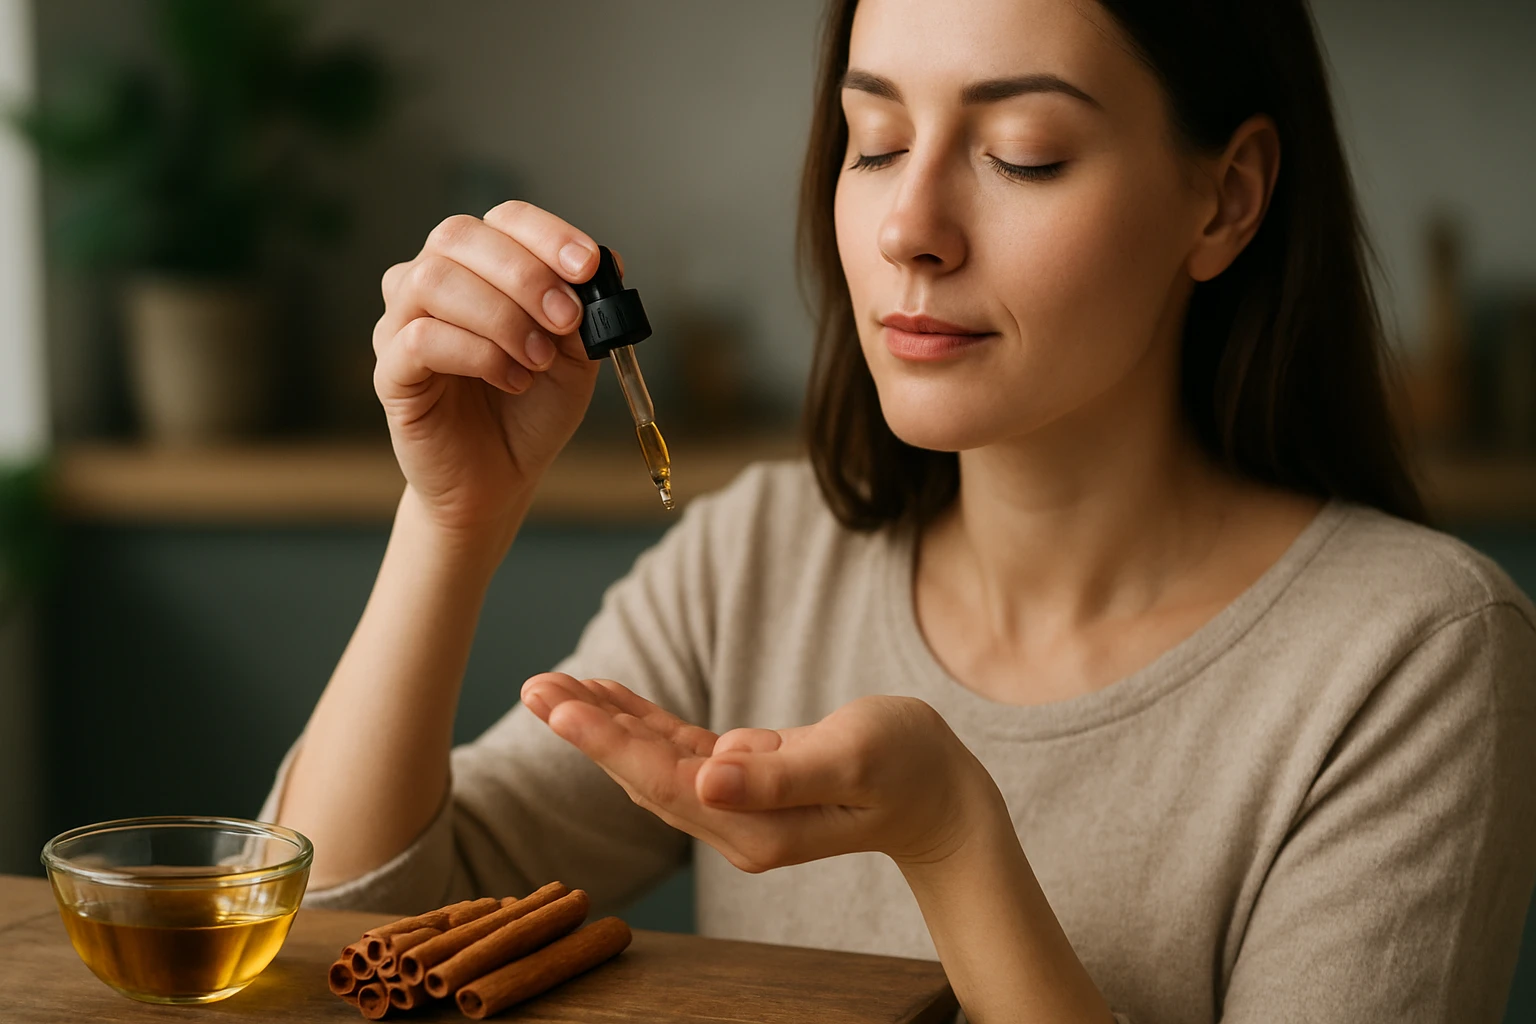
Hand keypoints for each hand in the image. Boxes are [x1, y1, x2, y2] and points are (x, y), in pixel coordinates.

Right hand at [372, 202, 623, 534]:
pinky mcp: (390, 371)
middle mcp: (431, 283)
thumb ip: (585, 311)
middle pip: (458, 237)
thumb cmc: (530, 410)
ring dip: (500, 316)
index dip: (546, 234)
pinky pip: (419, 338)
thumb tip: (607, 263)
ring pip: (433, 280)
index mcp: (479, 268)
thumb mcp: (575, 358)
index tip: (587, 267)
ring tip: (537, 359)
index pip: (502, 219)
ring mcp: (401, 324)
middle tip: (566, 320)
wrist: (500, 478)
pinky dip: (477, 352)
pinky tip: (512, 378)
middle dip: (524, 274)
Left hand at [519, 674, 994, 871]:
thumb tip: (707, 781)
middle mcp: (734, 823)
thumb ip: (780, 775)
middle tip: (533, 686)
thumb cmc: (910, 768)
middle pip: (642, 773)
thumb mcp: (854, 760)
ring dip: (602, 722)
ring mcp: (736, 804)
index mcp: (754, 826)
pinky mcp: (745, 779)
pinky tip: (606, 694)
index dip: (609, 743)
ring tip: (551, 685)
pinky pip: (678, 748)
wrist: (942, 796)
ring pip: (651, 760)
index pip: (664, 782)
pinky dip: (640, 720)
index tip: (559, 709)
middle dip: (585, 729)